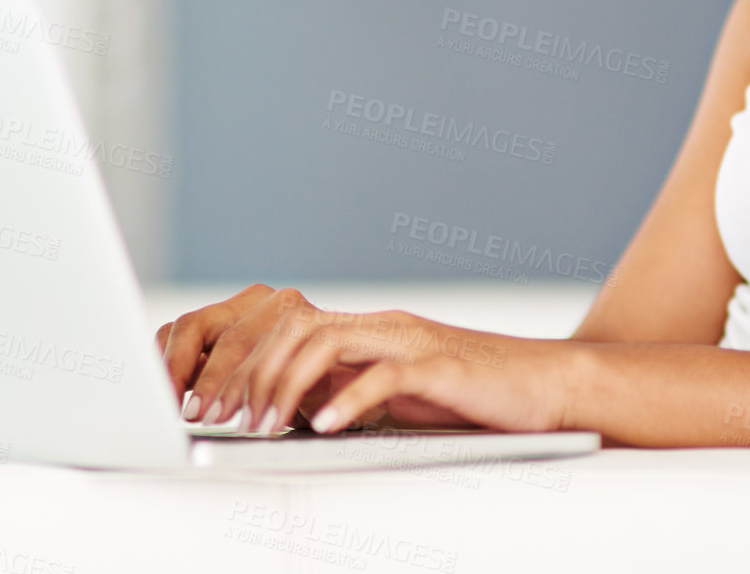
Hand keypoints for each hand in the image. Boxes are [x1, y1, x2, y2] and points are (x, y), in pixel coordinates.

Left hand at [171, 297, 578, 435]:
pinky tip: (322, 426)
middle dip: (246, 369)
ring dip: (283, 384)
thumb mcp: (391, 394)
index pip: (283, 323)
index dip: (238, 357)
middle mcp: (380, 326)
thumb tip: (284, 410)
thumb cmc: (468, 396)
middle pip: (292, 324)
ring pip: (327, 340)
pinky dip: (347, 399)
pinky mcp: (442, 367)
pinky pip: (385, 374)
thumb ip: (344, 391)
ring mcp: (410, 341)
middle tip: (220, 416)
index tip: (207, 399)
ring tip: (260, 425)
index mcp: (364, 330)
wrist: (542, 387)